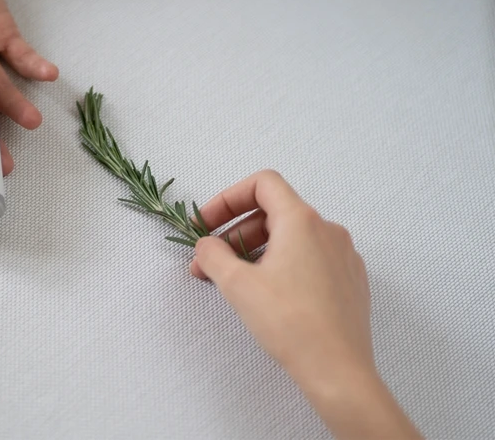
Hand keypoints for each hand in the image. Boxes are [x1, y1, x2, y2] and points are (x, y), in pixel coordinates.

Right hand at [191, 170, 420, 438]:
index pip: (262, 184)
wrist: (338, 371)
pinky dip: (281, 264)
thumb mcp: (237, 285)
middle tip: (209, 260)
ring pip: (291, 237)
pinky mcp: (350, 280)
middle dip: (235, 231)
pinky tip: (266, 293)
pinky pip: (310, 258)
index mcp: (302, 221)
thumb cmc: (289, 323)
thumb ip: (213, 255)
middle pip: (274, 212)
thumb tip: (206, 245)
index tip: (206, 224)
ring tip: (232, 281)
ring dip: (255, 250)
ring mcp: (343, 255)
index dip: (228, 198)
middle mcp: (327, 230)